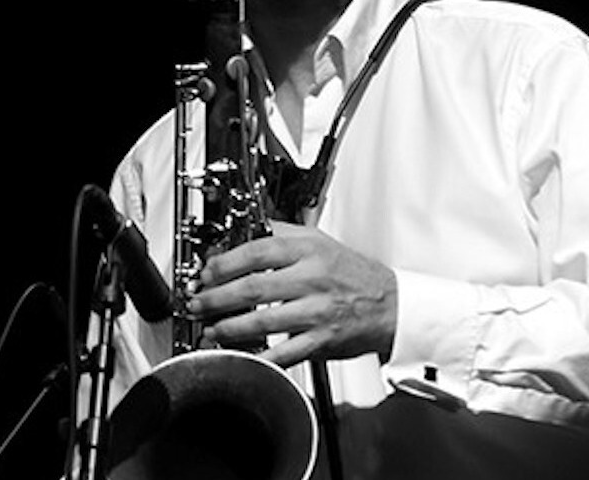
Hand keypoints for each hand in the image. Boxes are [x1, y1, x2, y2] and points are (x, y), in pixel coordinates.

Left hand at [186, 220, 396, 367]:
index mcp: (308, 251)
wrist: (391, 305)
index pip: (256, 252)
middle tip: (197, 303)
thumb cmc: (354, 274)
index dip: (223, 264)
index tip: (205, 273)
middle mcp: (312, 279)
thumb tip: (242, 232)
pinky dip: (259, 356)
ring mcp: (317, 312)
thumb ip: (281, 235)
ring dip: (228, 328)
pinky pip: (284, 351)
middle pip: (252, 287)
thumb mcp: (320, 241)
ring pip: (262, 320)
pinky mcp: (321, 341)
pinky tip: (239, 354)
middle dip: (215, 298)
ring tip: (210, 329)